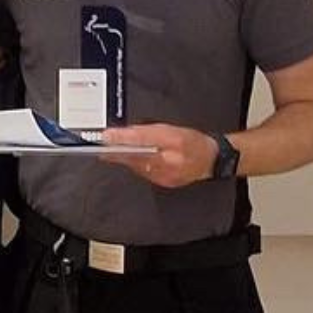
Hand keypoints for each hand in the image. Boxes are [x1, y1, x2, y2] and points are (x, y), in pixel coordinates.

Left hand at [97, 124, 215, 188]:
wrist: (211, 161)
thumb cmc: (193, 143)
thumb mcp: (172, 129)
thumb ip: (148, 131)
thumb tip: (126, 132)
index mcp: (174, 143)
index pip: (143, 139)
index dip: (123, 138)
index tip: (107, 136)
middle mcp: (170, 162)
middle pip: (136, 156)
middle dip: (118, 151)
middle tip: (102, 146)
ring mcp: (166, 175)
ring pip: (137, 166)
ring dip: (125, 158)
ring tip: (111, 150)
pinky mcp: (163, 182)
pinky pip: (143, 173)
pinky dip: (135, 165)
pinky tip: (129, 160)